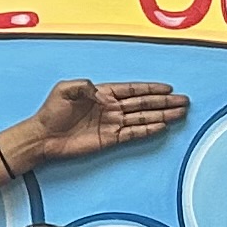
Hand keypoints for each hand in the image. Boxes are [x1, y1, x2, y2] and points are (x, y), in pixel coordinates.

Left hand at [7, 80, 189, 168]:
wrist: (43, 137)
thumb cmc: (51, 112)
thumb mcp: (64, 90)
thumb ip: (84, 86)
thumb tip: (101, 92)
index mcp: (102, 93)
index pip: (132, 90)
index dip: (150, 89)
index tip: (168, 88)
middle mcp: (110, 107)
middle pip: (143, 104)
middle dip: (164, 102)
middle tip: (183, 101)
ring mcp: (111, 124)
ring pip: (143, 118)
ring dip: (162, 116)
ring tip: (180, 113)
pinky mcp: (109, 139)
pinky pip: (133, 133)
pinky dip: (148, 130)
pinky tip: (162, 127)